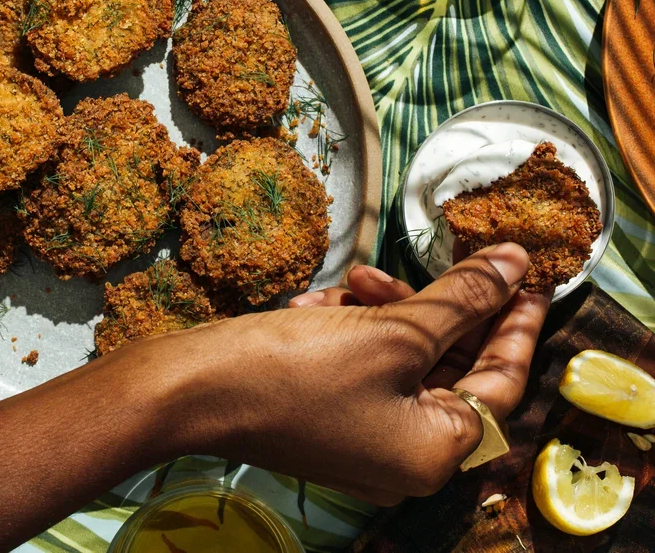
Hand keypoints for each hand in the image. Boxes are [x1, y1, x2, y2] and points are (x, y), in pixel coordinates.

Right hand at [173, 243, 550, 505]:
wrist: (190, 391)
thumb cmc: (295, 368)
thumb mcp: (392, 328)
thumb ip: (462, 297)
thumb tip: (514, 263)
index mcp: (433, 452)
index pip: (499, 381)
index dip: (514, 321)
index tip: (526, 275)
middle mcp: (402, 456)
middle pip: (447, 368)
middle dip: (434, 307)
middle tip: (440, 260)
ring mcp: (360, 439)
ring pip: (399, 359)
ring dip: (383, 312)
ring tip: (352, 281)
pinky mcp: (325, 419)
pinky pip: (360, 367)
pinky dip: (348, 331)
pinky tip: (316, 307)